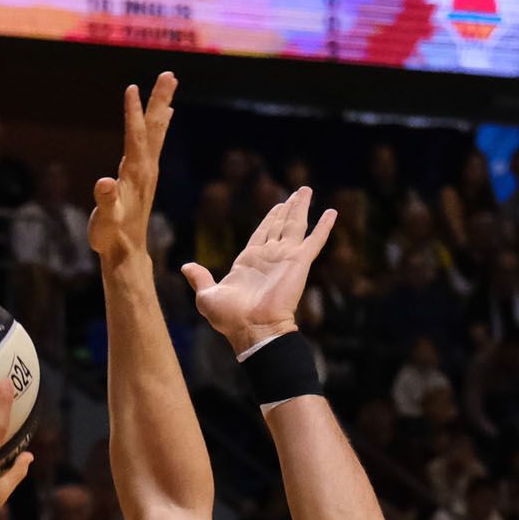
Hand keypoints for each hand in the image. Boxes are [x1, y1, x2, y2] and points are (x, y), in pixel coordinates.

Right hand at [88, 75, 176, 264]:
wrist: (126, 254)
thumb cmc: (111, 238)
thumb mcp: (105, 221)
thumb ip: (106, 201)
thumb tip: (105, 182)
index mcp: (136, 174)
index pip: (135, 137)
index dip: (133, 114)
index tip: (132, 88)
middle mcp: (145, 169)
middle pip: (154, 128)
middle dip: (159, 100)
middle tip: (169, 74)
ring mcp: (146, 172)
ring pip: (156, 133)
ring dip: (161, 108)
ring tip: (169, 87)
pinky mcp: (143, 177)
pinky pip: (153, 144)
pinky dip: (157, 126)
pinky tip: (162, 118)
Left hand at [183, 187, 336, 353]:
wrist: (252, 328)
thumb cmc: (229, 317)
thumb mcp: (206, 295)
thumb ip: (200, 278)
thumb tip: (186, 266)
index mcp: (249, 262)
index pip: (262, 233)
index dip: (270, 218)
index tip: (278, 205)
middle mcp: (269, 257)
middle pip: (280, 225)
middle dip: (288, 208)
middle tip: (297, 193)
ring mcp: (285, 258)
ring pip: (295, 225)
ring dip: (301, 208)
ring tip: (306, 190)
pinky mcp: (299, 262)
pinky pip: (315, 240)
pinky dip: (324, 226)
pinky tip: (332, 212)